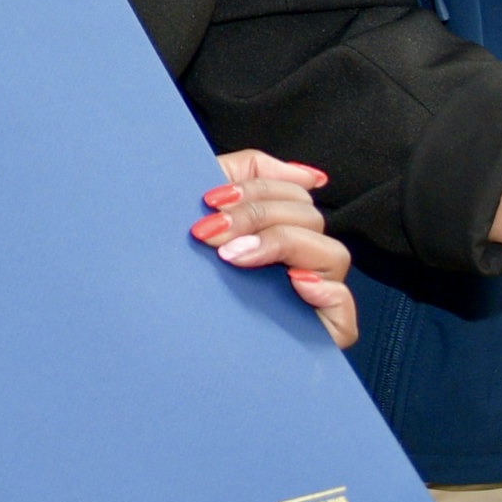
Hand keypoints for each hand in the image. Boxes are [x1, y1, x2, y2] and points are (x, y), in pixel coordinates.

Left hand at [196, 149, 356, 348]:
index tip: (210, 200)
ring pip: (332, 254)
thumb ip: (249, 170)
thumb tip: (309, 175)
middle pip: (310, 218)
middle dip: (256, 216)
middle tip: (209, 232)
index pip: (294, 193)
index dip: (255, 189)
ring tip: (234, 257)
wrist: (157, 331)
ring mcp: (315, 295)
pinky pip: (344, 308)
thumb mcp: (206, 206)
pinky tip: (294, 282)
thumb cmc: (182, 268)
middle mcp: (301, 259)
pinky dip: (327, 292)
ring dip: (282, 244)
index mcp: (278, 229)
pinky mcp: (321, 331)